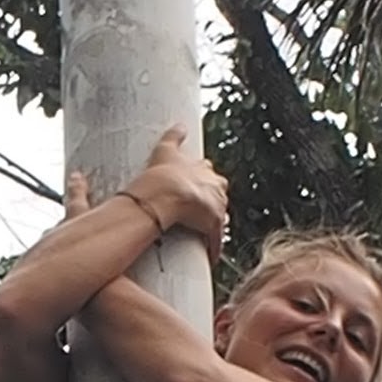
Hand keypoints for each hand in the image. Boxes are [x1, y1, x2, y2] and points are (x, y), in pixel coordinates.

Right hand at [123, 126, 228, 260]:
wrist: (163, 193)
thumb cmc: (162, 172)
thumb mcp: (166, 149)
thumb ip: (174, 136)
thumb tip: (180, 124)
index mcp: (204, 171)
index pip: (209, 176)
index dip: (202, 182)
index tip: (197, 188)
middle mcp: (215, 188)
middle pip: (218, 196)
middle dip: (212, 203)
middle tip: (201, 212)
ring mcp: (216, 208)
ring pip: (220, 218)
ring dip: (214, 226)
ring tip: (205, 234)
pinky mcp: (212, 227)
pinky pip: (215, 241)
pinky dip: (213, 249)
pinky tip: (210, 258)